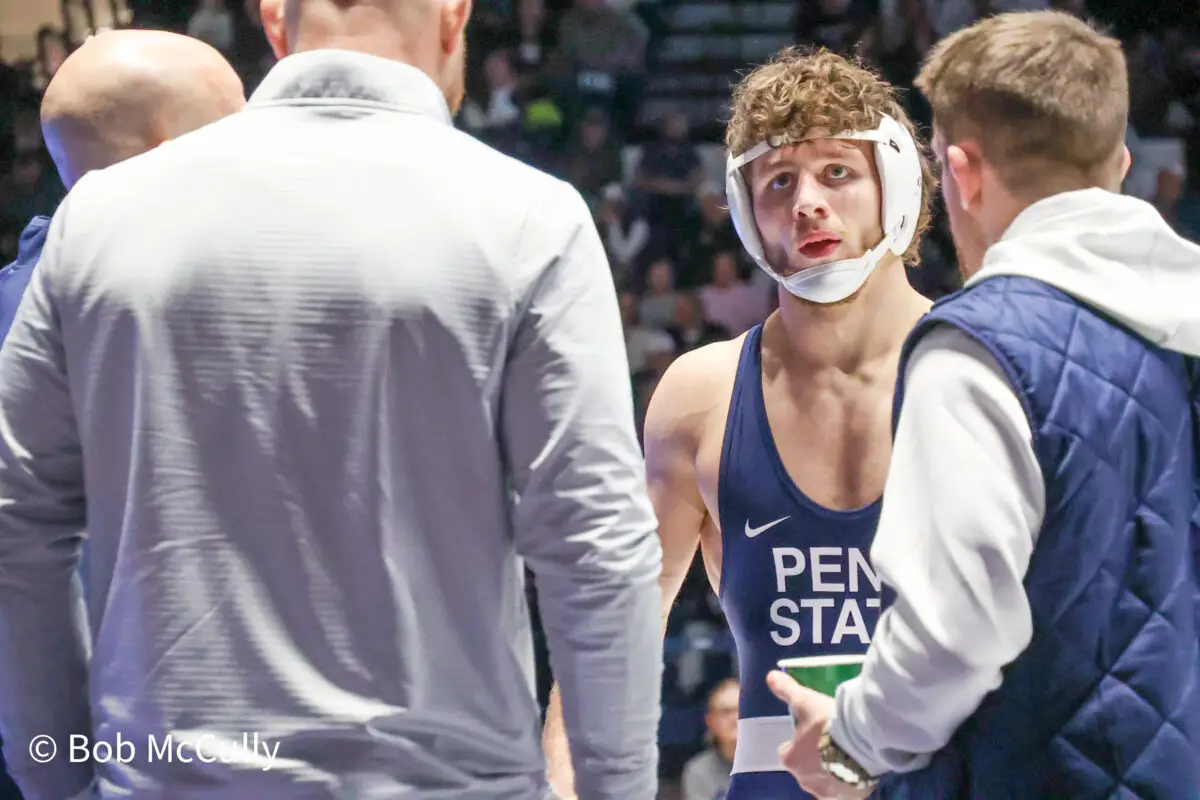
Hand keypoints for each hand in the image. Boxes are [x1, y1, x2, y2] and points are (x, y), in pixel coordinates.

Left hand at [766, 671, 871, 799]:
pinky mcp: (850, 798)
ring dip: (831, 772)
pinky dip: (848, 783)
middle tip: (830, 742)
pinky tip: (857, 768)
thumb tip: (770, 676)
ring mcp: (828, 792)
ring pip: (824, 783)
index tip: (809, 733)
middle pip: (805, 769)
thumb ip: (787, 690)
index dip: (796, 743)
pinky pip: (845, 792)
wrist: (863, 740)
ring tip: (845, 755)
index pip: (786, 753)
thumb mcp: (805, 701)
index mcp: (791, 759)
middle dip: (814, 759)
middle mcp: (806, 780)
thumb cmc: (828, 722)